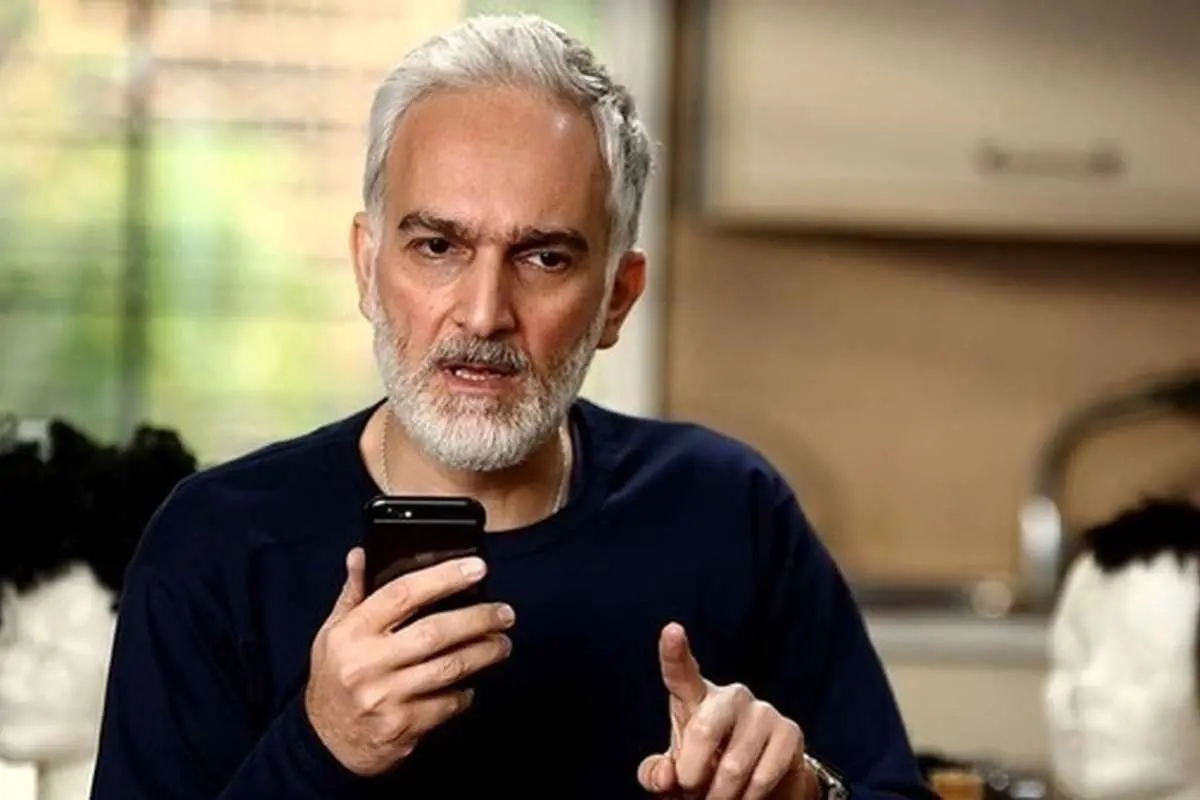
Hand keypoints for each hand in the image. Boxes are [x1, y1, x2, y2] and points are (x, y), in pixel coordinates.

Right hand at [305, 547, 514, 775]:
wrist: (325, 742)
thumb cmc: (335, 678)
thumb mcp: (333, 631)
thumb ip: (354, 592)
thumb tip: (362, 552)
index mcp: (351, 633)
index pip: (402, 594)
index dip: (443, 577)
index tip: (477, 568)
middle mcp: (367, 664)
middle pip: (435, 632)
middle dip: (478, 619)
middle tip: (505, 613)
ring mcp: (386, 698)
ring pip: (449, 668)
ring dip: (484, 653)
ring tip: (502, 643)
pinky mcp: (402, 728)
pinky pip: (447, 704)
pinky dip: (466, 692)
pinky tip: (471, 682)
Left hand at [638, 623, 809, 799]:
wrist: (758, 785)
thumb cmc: (706, 769)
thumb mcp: (675, 771)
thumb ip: (657, 774)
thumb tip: (666, 775)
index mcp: (694, 697)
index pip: (681, 672)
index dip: (674, 651)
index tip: (671, 630)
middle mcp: (731, 696)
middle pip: (703, 730)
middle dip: (692, 775)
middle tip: (692, 793)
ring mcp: (763, 711)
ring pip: (732, 765)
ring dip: (720, 795)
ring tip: (719, 798)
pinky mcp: (790, 733)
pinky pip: (762, 777)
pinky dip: (748, 799)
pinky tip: (746, 797)